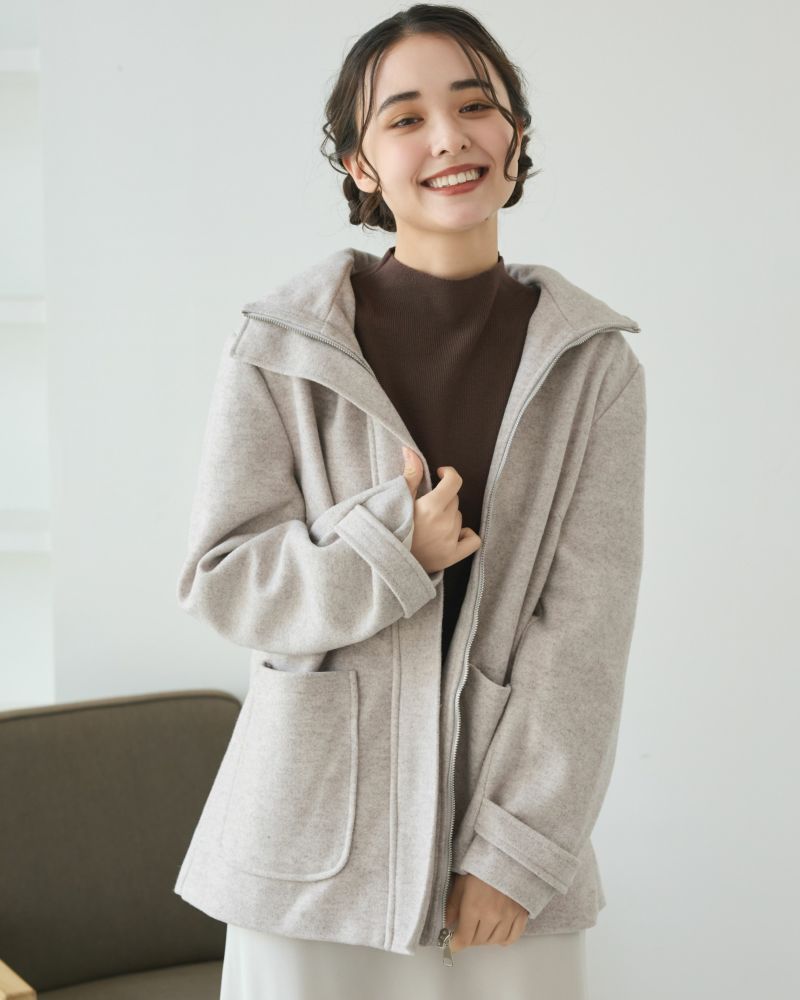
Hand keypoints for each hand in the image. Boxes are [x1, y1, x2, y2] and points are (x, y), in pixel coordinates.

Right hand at [401, 446, 481, 572]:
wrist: (386, 560)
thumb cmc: (389, 528)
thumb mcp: (398, 500)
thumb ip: (410, 474)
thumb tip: (409, 449)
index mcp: (431, 507)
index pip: (454, 481)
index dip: (449, 474)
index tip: (440, 475)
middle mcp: (444, 523)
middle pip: (454, 501)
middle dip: (443, 499)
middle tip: (425, 508)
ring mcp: (449, 541)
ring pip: (459, 518)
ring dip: (449, 517)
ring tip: (429, 525)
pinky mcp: (452, 556)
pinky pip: (473, 540)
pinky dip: (465, 534)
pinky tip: (453, 534)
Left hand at [445, 873, 528, 951]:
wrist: (508, 856)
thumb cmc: (481, 867)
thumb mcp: (461, 883)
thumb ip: (452, 906)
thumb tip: (445, 925)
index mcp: (474, 907)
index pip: (464, 938)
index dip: (456, 944)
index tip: (452, 945)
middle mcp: (492, 916)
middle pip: (478, 941)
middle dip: (469, 938)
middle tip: (466, 930)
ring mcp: (508, 917)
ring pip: (494, 941)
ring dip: (485, 939)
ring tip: (481, 928)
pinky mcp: (521, 915)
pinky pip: (512, 938)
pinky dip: (503, 940)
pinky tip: (497, 933)